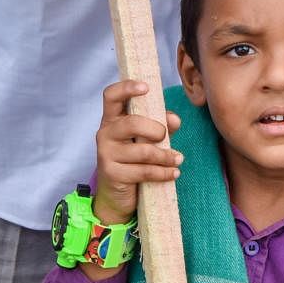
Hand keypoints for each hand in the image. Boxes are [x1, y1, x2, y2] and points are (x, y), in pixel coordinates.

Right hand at [94, 80, 181, 223]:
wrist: (116, 194)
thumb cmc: (133, 159)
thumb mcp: (147, 138)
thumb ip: (161, 125)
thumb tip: (175, 120)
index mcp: (112, 119)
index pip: (111, 96)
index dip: (126, 87)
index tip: (146, 87)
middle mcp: (105, 133)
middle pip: (132, 123)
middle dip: (156, 129)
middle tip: (165, 136)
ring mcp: (106, 154)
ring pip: (143, 151)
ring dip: (166, 156)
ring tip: (178, 159)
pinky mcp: (112, 174)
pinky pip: (144, 171)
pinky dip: (163, 173)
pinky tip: (173, 173)